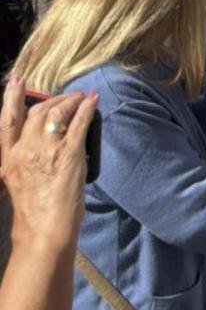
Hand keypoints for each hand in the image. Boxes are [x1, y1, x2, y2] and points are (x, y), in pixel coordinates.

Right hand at [0, 80, 96, 248]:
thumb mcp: (16, 181)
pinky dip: (87, 109)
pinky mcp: (69, 154)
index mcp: (8, 158)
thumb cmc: (34, 210)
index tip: (15, 80)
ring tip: (81, 98)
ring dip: (71, 101)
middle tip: (66, 97)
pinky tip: (93, 102)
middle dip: (53, 100)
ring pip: (58, 113)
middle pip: (37, 112)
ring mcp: (46, 150)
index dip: (10, 97)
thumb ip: (23, 160)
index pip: (6, 120)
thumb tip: (40, 143)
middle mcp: (24, 150)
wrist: (44, 230)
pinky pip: (79, 124)